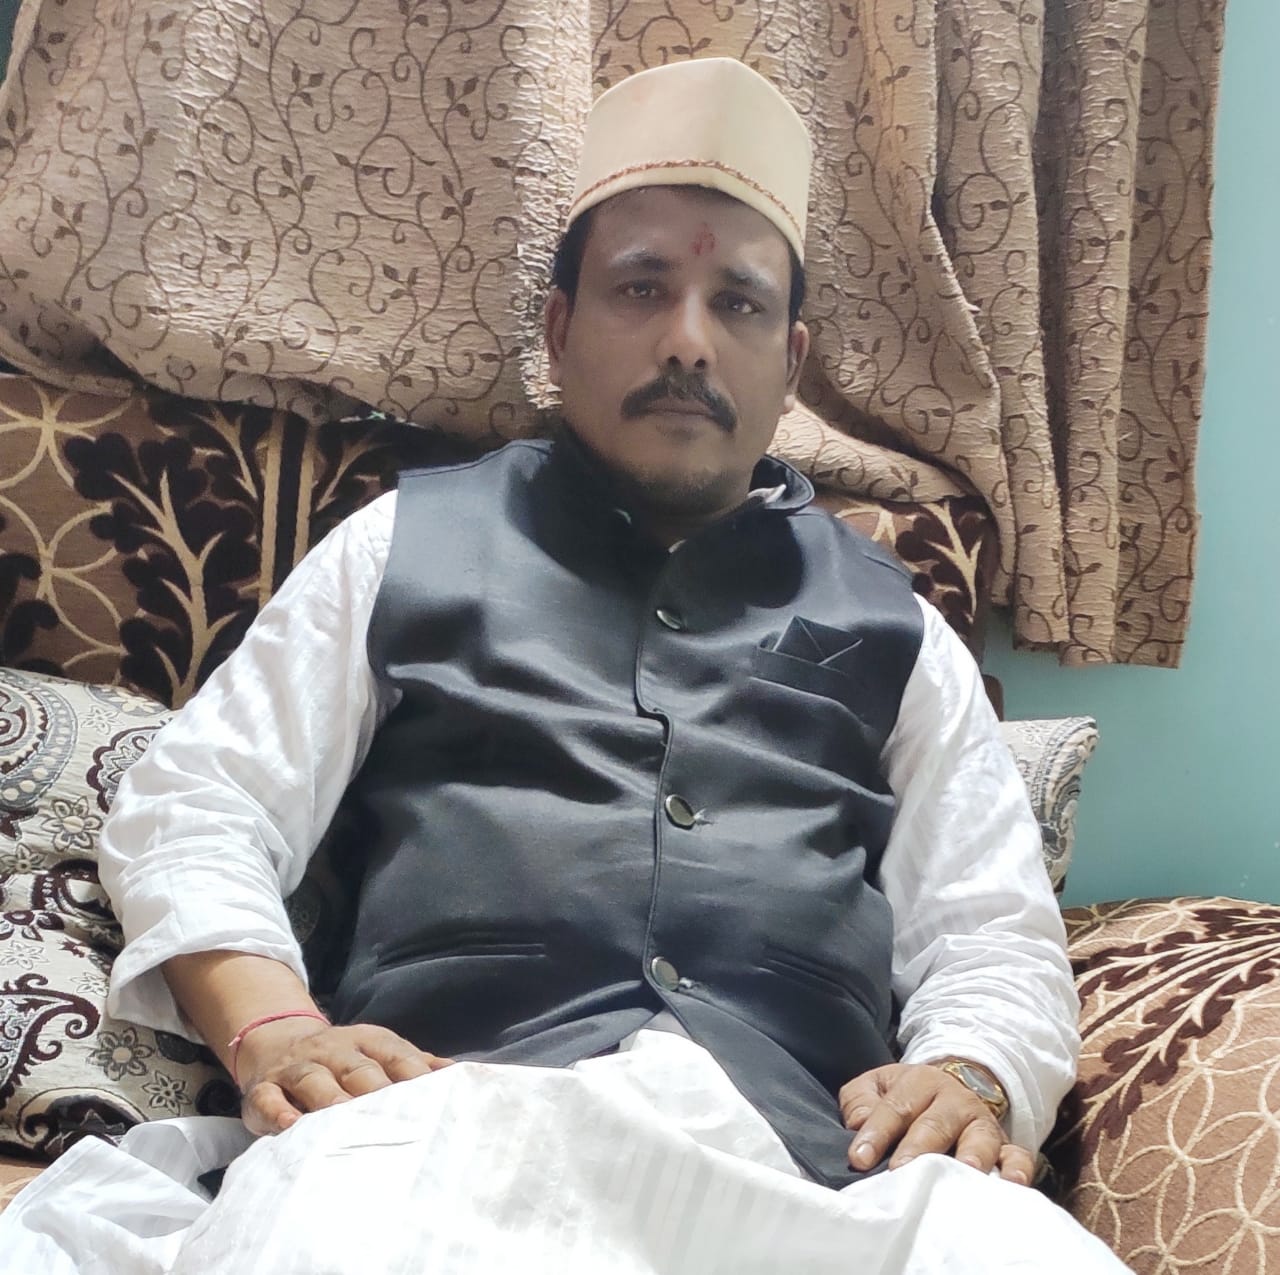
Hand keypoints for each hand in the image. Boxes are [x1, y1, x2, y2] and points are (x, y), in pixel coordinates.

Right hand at [234, 1017, 453, 1135]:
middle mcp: (334, 1050)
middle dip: (376, 1092)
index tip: (436, 1101)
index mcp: (367, 1041)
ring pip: (314, 1081)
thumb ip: (415, 1065)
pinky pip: (269, 1099)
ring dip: (331, 1101)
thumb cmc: (343, 1060)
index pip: (396, 1054)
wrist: (276, 1041)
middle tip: (396, 1119)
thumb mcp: (378, 1053)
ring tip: (345, 1124)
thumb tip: (460, 1075)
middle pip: (358, 1069)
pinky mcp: (264, 1088)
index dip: (415, 1075)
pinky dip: (278, 1112)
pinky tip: (289, 1126)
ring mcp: (298, 1068)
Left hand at [838, 1062, 1033, 1184]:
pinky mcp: (1005, 1145)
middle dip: (918, 1148)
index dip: (876, 1132)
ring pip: (979, 1137)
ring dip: (972, 1155)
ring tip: (963, 1172)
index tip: (860, 1158)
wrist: (952, 1087)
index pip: (895, 1107)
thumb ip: (860, 1102)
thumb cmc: (906, 1097)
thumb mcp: (876, 1087)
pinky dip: (1017, 1168)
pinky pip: (1017, 1155)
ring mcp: (982, 1122)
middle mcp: (954, 1099)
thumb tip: (858, 1126)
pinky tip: (1012, 1184)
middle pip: (935, 1124)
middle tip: (902, 1171)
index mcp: (919, 1082)